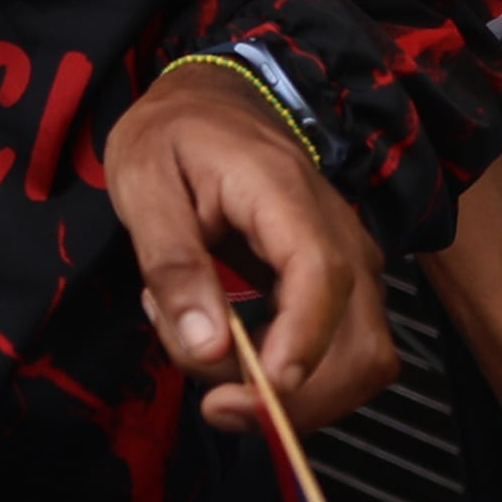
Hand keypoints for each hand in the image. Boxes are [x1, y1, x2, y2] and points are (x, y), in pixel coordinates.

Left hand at [110, 64, 394, 437]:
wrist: (211, 100)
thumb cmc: (172, 136)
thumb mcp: (143, 182)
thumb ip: (173, 262)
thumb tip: (209, 346)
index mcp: (286, 195)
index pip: (323, 279)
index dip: (301, 346)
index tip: (256, 393)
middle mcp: (340, 234)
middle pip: (358, 344)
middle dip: (292, 398)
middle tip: (209, 401)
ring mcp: (351, 263)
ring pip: (356, 361)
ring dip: (284, 390)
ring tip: (195, 339)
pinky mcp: (342, 287)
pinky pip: (338, 353)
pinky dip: (287, 371)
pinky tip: (221, 336)